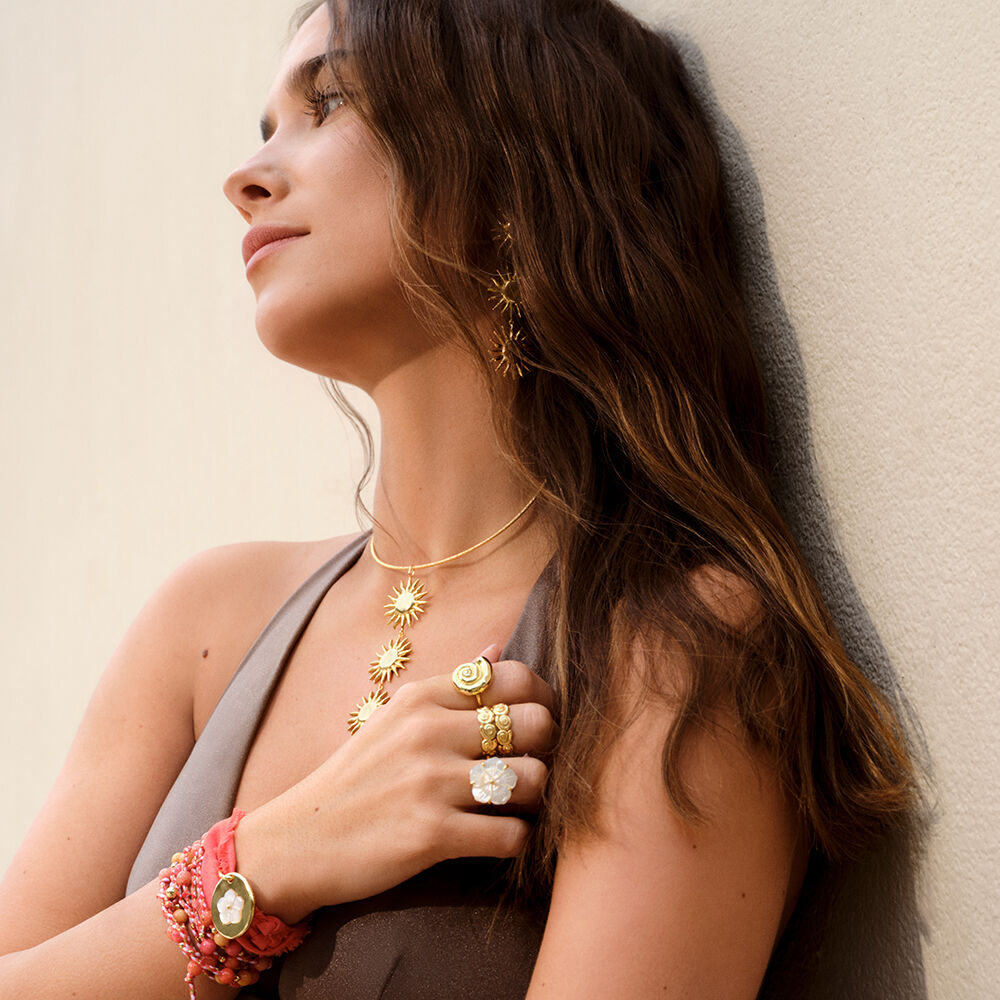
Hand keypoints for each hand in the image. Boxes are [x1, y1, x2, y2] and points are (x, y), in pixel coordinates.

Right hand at [235, 644, 558, 922]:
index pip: (515, 677)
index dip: (542, 700)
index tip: (536, 726)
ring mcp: (430, 781)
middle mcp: (429, 730)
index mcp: (422, 697)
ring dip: (534, 800)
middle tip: (531, 768)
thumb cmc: (355, 779)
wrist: (296, 841)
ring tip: (514, 808)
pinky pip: (511, 836)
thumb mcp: (395, 718)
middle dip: (547, 749)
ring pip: (533, 780)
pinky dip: (516, 842)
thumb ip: (451, 685)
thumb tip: (496, 647)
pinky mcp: (431, 833)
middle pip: (536, 723)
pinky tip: (497, 840)